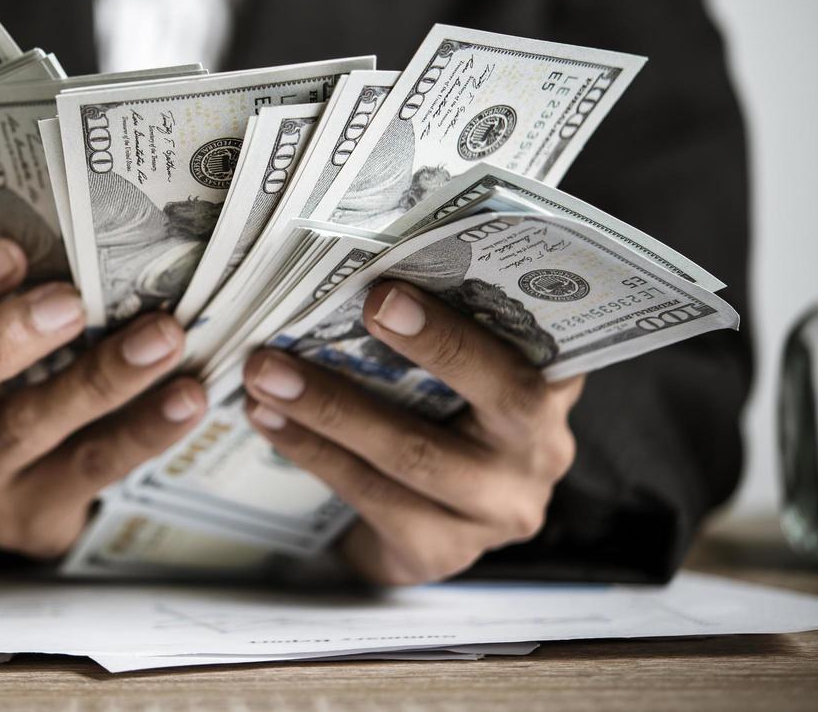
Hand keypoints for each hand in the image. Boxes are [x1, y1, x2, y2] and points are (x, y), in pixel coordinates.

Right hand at [0, 237, 205, 557]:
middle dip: (2, 341)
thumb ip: (8, 285)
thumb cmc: (7, 373)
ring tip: (161, 338)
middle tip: (70, 304)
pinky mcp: (28, 515)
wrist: (22, 485)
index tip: (7, 252)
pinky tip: (186, 397)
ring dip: (99, 379)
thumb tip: (86, 221)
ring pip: (25, 427)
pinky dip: (143, 429)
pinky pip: (89, 468)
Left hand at [243, 281, 582, 584]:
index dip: (464, 322)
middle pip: (491, 396)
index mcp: (550, 385)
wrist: (426, 523)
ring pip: (413, 454)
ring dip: (330, 409)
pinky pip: (374, 498)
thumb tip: (357, 268)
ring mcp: (498, 509)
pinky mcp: (444, 550)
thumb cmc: (437, 416)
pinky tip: (270, 422)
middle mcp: (540, 450)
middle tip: (345, 312)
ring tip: (266, 375)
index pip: (533, 341)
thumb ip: (437, 327)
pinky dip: (314, 453)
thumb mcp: (454, 371)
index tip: (387, 293)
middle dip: (410, 353)